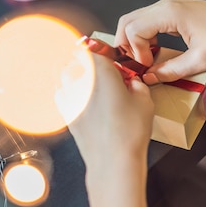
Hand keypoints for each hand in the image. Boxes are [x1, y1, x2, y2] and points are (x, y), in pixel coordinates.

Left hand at [67, 54, 154, 171]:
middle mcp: (80, 79)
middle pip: (75, 58)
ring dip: (74, 73)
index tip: (109, 55)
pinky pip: (60, 92)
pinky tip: (78, 96)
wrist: (112, 160)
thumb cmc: (129, 131)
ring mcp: (69, 96)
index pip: (93, 47)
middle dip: (86, 60)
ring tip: (88, 80)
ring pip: (64, 73)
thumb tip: (132, 82)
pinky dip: (67, 90)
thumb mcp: (145, 100)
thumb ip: (137, 84)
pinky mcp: (65, 112)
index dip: (101, 49)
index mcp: (100, 69)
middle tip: (100, 68)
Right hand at [115, 0, 205, 83]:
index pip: (133, 30)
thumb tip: (149, 78)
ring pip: (135, 20)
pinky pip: (147, 20)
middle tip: (138, 63)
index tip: (148, 66)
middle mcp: (164, 5)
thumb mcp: (201, 60)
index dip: (136, 52)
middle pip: (127, 21)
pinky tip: (155, 50)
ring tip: (146, 59)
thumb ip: (171, 70)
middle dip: (126, 45)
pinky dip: (144, 36)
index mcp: (169, 13)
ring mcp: (168, 6)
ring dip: (134, 41)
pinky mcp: (173, 10)